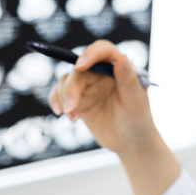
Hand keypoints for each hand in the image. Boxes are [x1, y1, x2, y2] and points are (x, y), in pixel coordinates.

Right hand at [49, 40, 180, 194]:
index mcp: (120, 68)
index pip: (103, 50)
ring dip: (64, 96)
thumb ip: (128, 80)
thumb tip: (122, 58)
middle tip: (71, 108)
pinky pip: (60, 92)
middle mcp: (102, 73)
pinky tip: (63, 114)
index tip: (80, 66)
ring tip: (72, 116)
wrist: (131, 143)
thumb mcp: (136, 102)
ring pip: (67, 79)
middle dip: (72, 87)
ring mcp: (89, 85)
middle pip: (80, 69)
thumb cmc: (139, 120)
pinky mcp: (78, 99)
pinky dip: (56, 100)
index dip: (90, 54)